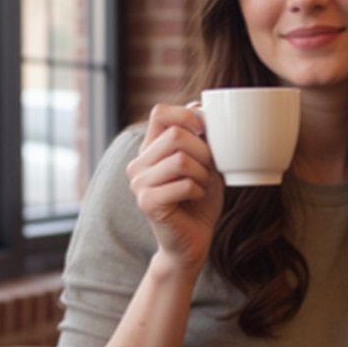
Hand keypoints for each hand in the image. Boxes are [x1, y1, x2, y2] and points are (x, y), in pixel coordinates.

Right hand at [126, 103, 223, 272]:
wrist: (191, 242)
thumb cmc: (199, 202)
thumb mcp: (204, 164)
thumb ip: (199, 138)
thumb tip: (198, 104)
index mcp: (150, 150)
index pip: (160, 113)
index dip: (186, 114)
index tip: (204, 129)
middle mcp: (138, 164)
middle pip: (176, 135)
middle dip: (204, 151)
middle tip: (209, 169)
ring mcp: (139, 183)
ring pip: (181, 159)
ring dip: (203, 174)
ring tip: (202, 186)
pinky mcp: (147, 202)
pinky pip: (184, 183)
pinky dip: (199, 190)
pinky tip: (196, 198)